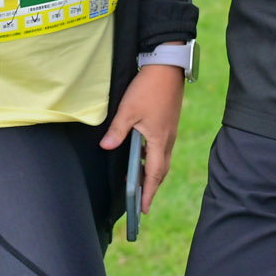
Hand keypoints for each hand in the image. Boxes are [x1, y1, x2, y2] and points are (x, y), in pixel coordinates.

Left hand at [100, 61, 185, 214]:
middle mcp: (167, 139)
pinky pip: (162, 148)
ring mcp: (170, 131)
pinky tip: (143, 156)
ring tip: (140, 183)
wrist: (167, 66)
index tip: (142, 209)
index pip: (154, 173)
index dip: (148, 192)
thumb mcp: (128, 110)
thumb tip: (106, 148)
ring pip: (162, 158)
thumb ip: (117, 131)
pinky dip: (153, 158)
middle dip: (151, 187)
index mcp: (159, 140)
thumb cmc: (147, 88)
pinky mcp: (169, 123)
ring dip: (152, 172)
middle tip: (141, 202)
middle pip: (161, 170)